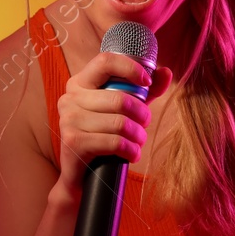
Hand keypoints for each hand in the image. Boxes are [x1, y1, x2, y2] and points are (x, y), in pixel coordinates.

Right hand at [52, 51, 173, 198]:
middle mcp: (70, 98)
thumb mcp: (125, 109)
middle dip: (142, 115)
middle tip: (144, 124)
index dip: (131, 68)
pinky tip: (131, 154)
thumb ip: (144, 91)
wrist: (81, 174)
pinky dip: (130, 150)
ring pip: (120, 122)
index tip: (147, 81)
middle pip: (120, 99)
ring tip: (137, 141)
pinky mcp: (73, 141)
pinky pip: (114, 141)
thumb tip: (166, 71)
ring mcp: (68, 119)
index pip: (105, 61)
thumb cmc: (104, 135)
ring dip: (138, 136)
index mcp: (80, 83)